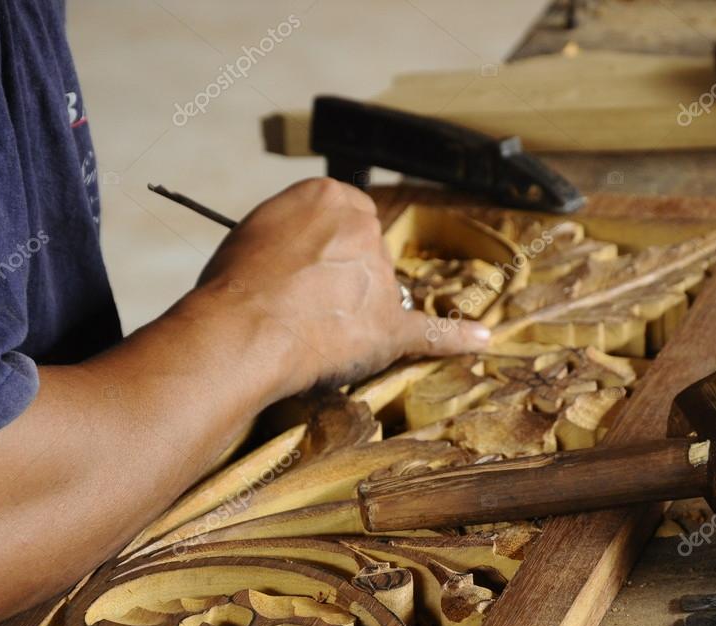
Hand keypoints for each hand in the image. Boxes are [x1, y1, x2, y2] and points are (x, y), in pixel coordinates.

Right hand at [194, 178, 489, 394]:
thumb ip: (290, 230)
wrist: (242, 328)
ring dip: (354, 311)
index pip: (343, 216)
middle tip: (298, 303)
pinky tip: (480, 339)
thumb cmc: (235, 283)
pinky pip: (431, 332)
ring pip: (380, 292)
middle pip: (366, 253)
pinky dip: (457, 338)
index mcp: (331, 197)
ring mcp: (381, 277)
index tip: (304, 266)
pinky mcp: (390, 326)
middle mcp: (363, 228)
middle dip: (340, 278)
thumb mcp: (254, 229)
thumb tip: (300, 248)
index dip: (322, 248)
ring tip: (308, 331)